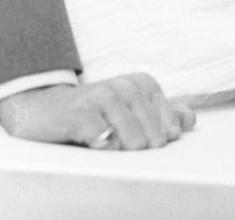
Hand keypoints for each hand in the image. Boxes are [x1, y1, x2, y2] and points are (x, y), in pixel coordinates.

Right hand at [0, 74, 195, 149]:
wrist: (44, 109)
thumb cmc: (93, 114)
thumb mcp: (128, 110)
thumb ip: (160, 114)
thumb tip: (189, 119)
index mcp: (141, 83)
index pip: (169, 118)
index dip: (165, 134)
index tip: (161, 142)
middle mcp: (123, 85)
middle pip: (152, 129)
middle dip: (148, 145)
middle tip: (138, 150)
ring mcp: (101, 97)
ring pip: (131, 134)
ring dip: (128, 147)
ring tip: (122, 150)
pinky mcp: (80, 113)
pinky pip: (101, 137)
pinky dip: (105, 146)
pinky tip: (101, 146)